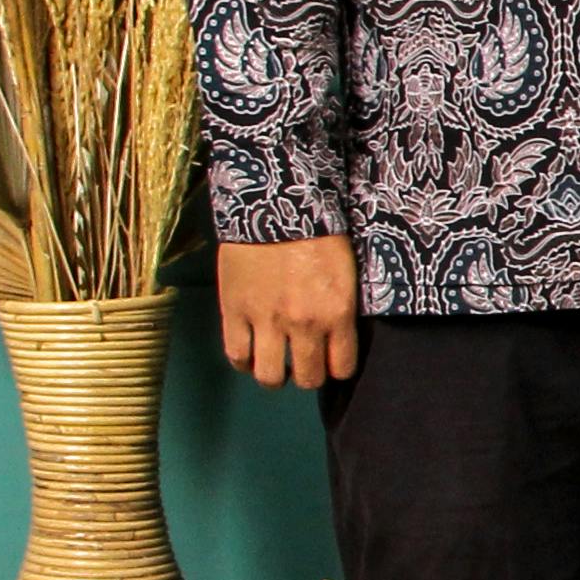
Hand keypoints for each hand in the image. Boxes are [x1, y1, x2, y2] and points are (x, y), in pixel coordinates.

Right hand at [216, 236, 359, 389]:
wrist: (276, 200)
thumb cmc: (318, 229)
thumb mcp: (346, 271)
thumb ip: (342, 309)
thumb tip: (339, 338)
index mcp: (337, 312)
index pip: (342, 368)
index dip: (337, 368)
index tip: (332, 361)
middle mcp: (303, 323)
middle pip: (307, 378)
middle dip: (308, 374)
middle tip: (304, 362)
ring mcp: (265, 320)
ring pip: (269, 376)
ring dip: (275, 375)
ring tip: (275, 362)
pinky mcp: (234, 311)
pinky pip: (236, 356)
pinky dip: (244, 361)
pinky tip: (251, 352)